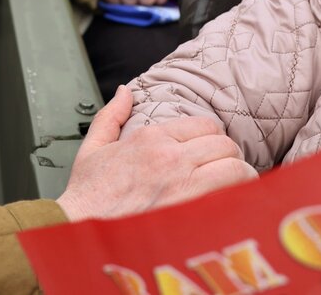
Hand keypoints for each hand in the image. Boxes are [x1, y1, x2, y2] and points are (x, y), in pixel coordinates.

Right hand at [57, 86, 256, 220]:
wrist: (80, 229)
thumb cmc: (88, 195)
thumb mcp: (93, 147)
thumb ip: (111, 116)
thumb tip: (125, 92)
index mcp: (151, 138)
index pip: (206, 126)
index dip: (212, 138)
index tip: (211, 151)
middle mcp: (170, 158)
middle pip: (224, 145)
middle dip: (229, 155)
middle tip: (224, 167)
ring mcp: (182, 186)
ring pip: (234, 168)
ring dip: (239, 175)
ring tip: (234, 184)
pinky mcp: (190, 213)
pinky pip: (230, 197)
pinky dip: (236, 198)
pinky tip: (232, 203)